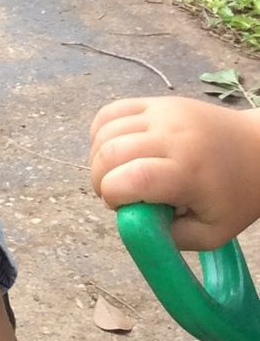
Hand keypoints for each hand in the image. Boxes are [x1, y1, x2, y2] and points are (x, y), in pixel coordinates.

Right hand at [90, 95, 259, 249]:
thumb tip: (131, 223)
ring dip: (97, 157)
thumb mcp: (211, 233)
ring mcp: (162, 114)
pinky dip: (100, 132)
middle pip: (110, 152)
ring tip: (114, 172)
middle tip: (115, 193)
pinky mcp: (156, 102)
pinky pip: (110, 112)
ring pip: (105, 131)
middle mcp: (172, 137)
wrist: (258, 148)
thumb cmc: (236, 195)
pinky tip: (112, 148)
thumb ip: (168, 237)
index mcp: (188, 172)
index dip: (112, 195)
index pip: (131, 178)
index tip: (121, 206)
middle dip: (99, 179)